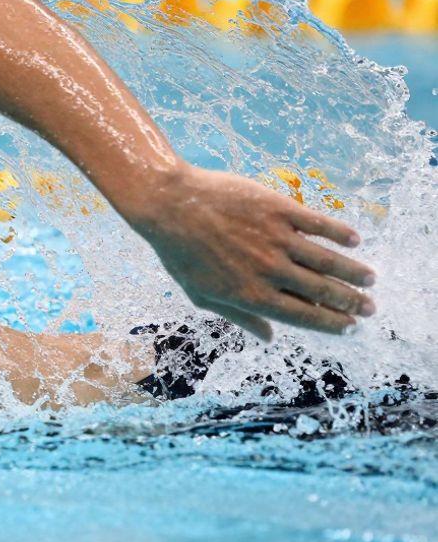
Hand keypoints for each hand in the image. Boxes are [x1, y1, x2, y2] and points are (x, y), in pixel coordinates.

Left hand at [128, 165, 375, 342]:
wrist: (170, 204)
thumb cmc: (179, 252)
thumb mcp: (201, 294)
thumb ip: (239, 317)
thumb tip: (270, 337)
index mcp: (252, 295)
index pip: (303, 315)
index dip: (331, 323)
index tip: (350, 327)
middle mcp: (270, 270)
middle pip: (322, 291)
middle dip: (352, 302)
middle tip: (371, 308)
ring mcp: (276, 239)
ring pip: (327, 260)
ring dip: (354, 272)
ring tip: (371, 279)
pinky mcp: (278, 209)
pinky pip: (318, 224)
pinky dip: (339, 233)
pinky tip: (355, 240)